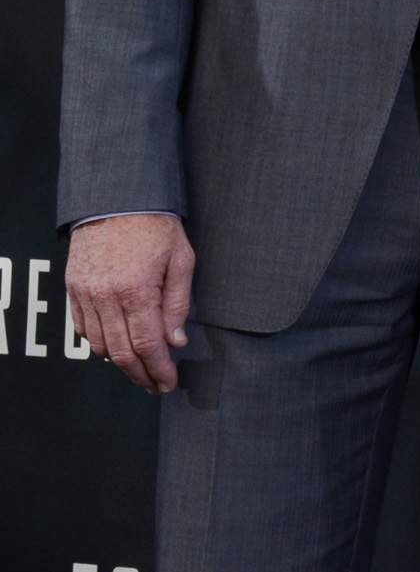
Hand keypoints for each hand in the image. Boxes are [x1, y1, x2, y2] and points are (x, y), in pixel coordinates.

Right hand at [67, 213, 195, 392]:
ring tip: (140, 369)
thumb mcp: (181, 259)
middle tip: (155, 385)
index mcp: (137, 290)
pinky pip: (83, 328)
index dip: (158, 369)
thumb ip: (178, 302)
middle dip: (140, 374)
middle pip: (120, 352)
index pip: (146, 344)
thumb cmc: (155, 226)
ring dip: (120, 362)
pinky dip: (99, 343)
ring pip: (99, 345)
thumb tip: (176, 341)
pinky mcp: (73, 289)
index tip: (168, 383)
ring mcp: (85, 294)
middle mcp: (106, 297)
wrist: (116, 199)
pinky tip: (116, 346)